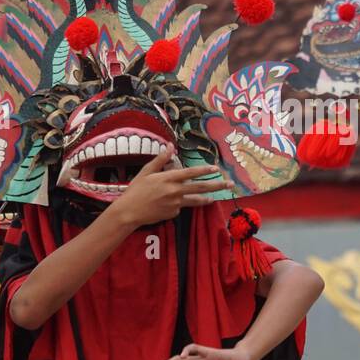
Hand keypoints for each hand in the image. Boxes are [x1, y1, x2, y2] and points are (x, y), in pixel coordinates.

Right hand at [110, 145, 229, 228]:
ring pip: (195, 200)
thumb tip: (170, 146)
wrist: (129, 212)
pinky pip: (179, 207)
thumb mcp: (146, 171)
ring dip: (207, 198)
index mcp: (169, 178)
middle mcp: (175, 191)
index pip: (191, 172)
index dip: (204, 170)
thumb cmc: (136, 190)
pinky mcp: (173, 213)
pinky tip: (167, 204)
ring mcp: (175, 203)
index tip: (215, 168)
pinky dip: (178, 204)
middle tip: (230, 184)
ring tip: (215, 198)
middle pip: (200, 187)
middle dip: (217, 185)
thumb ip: (160, 159)